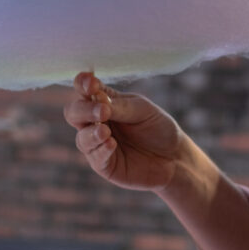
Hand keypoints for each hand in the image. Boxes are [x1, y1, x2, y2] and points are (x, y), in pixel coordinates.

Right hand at [64, 71, 184, 191]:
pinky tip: (112, 144)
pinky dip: (101, 150)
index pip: (84, 90)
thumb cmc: (157, 127)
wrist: (174, 157)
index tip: (91, 84)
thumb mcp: (142, 110)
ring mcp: (98, 145)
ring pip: (81, 137)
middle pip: (74, 113)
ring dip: (91, 133)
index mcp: (104, 102)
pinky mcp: (105, 165)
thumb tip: (96, 98)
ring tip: (105, 130)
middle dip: (84, 109)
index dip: (82, 84)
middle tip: (103, 110)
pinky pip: (95, 157)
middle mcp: (96, 122)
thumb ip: (119, 106)